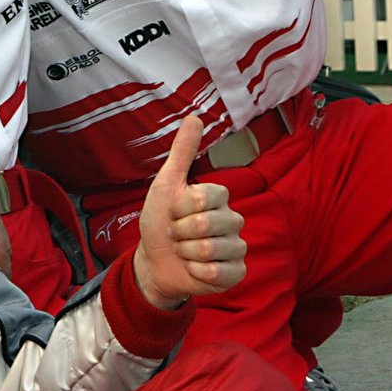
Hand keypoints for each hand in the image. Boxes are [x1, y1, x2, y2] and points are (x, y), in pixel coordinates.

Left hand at [134, 116, 246, 309]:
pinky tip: (194, 268)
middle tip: (177, 234)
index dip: (180, 206)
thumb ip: (182, 152)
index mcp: (219, 198)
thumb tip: (195, 117)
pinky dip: (196, 271)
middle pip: (206, 223)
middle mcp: (233, 220)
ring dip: (186, 252)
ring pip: (210, 249)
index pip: (205, 196)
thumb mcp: (166, 183)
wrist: (154, 260)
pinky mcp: (236, 273)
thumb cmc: (160, 221)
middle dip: (180, 231)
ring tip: (184, 250)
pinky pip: (217, 272)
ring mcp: (237, 247)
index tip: (173, 211)